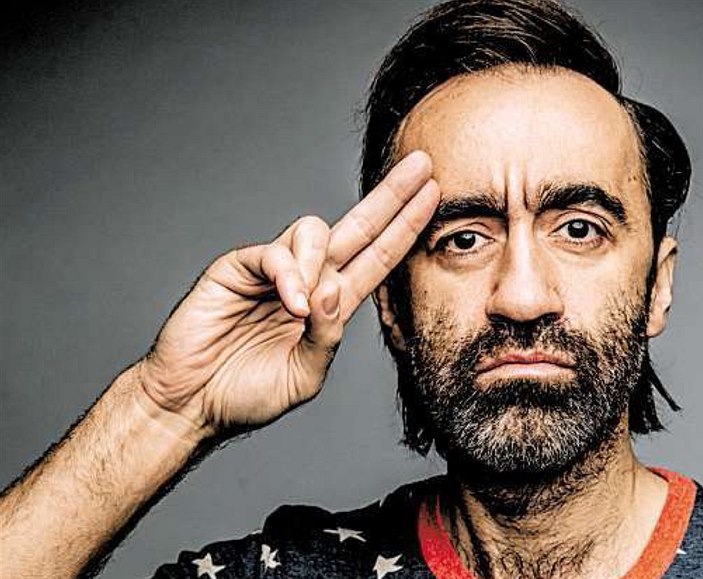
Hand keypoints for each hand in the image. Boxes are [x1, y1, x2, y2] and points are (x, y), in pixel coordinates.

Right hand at [137, 151, 438, 439]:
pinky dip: (289, 276)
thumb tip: (334, 290)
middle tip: (422, 164)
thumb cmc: (246, 393)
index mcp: (332, 304)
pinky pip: (274, 254)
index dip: (405, 228)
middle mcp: (309, 280)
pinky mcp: (238, 268)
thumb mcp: (305, 375)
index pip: (378, 257)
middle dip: (391, 196)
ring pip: (315, 232)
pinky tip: (291, 303)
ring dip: (320, 261)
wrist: (192, 404)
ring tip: (303, 308)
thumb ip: (327, 338)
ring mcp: (274, 271)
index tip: (434, 197)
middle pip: (358, 227)